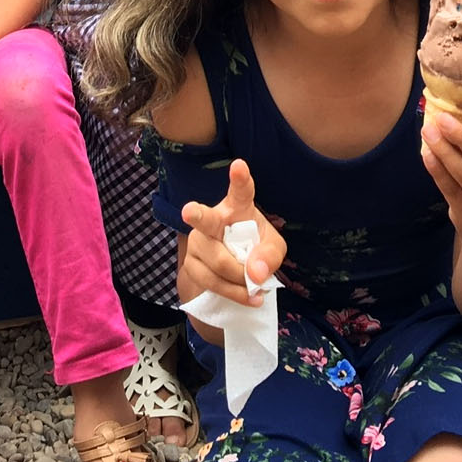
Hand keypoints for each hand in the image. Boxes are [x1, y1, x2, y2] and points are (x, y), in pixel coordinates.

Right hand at [180, 158, 286, 306]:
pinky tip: (248, 296)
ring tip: (256, 288)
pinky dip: (234, 293)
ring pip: (218, 263)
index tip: (239, 165)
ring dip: (241, 280)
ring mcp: (198, 241)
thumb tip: (255, 273)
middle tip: (189, 211)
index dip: (240, 179)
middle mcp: (212, 219)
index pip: (240, 191)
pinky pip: (212, 282)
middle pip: (205, 219)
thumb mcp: (273, 249)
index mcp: (237, 207)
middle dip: (196, 214)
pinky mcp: (190, 263)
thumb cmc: (254, 248)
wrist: (231, 270)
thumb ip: (270, 256)